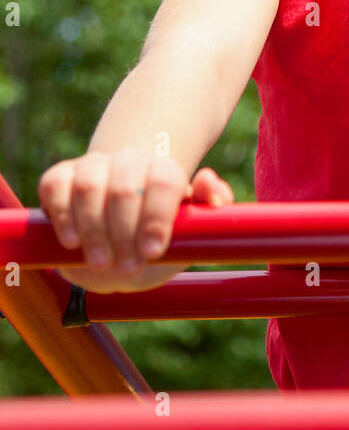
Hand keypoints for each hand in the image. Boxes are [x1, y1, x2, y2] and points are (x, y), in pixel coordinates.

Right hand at [37, 147, 232, 293]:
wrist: (120, 238)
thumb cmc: (160, 237)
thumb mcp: (192, 231)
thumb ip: (211, 206)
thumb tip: (212, 186)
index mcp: (164, 172)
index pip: (163, 181)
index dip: (158, 216)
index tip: (153, 251)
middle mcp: (128, 162)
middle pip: (125, 187)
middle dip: (125, 231)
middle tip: (128, 268)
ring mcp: (93, 167)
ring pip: (88, 185)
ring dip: (93, 228)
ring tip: (101, 261)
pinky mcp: (61, 177)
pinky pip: (55, 186)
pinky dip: (61, 213)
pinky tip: (70, 241)